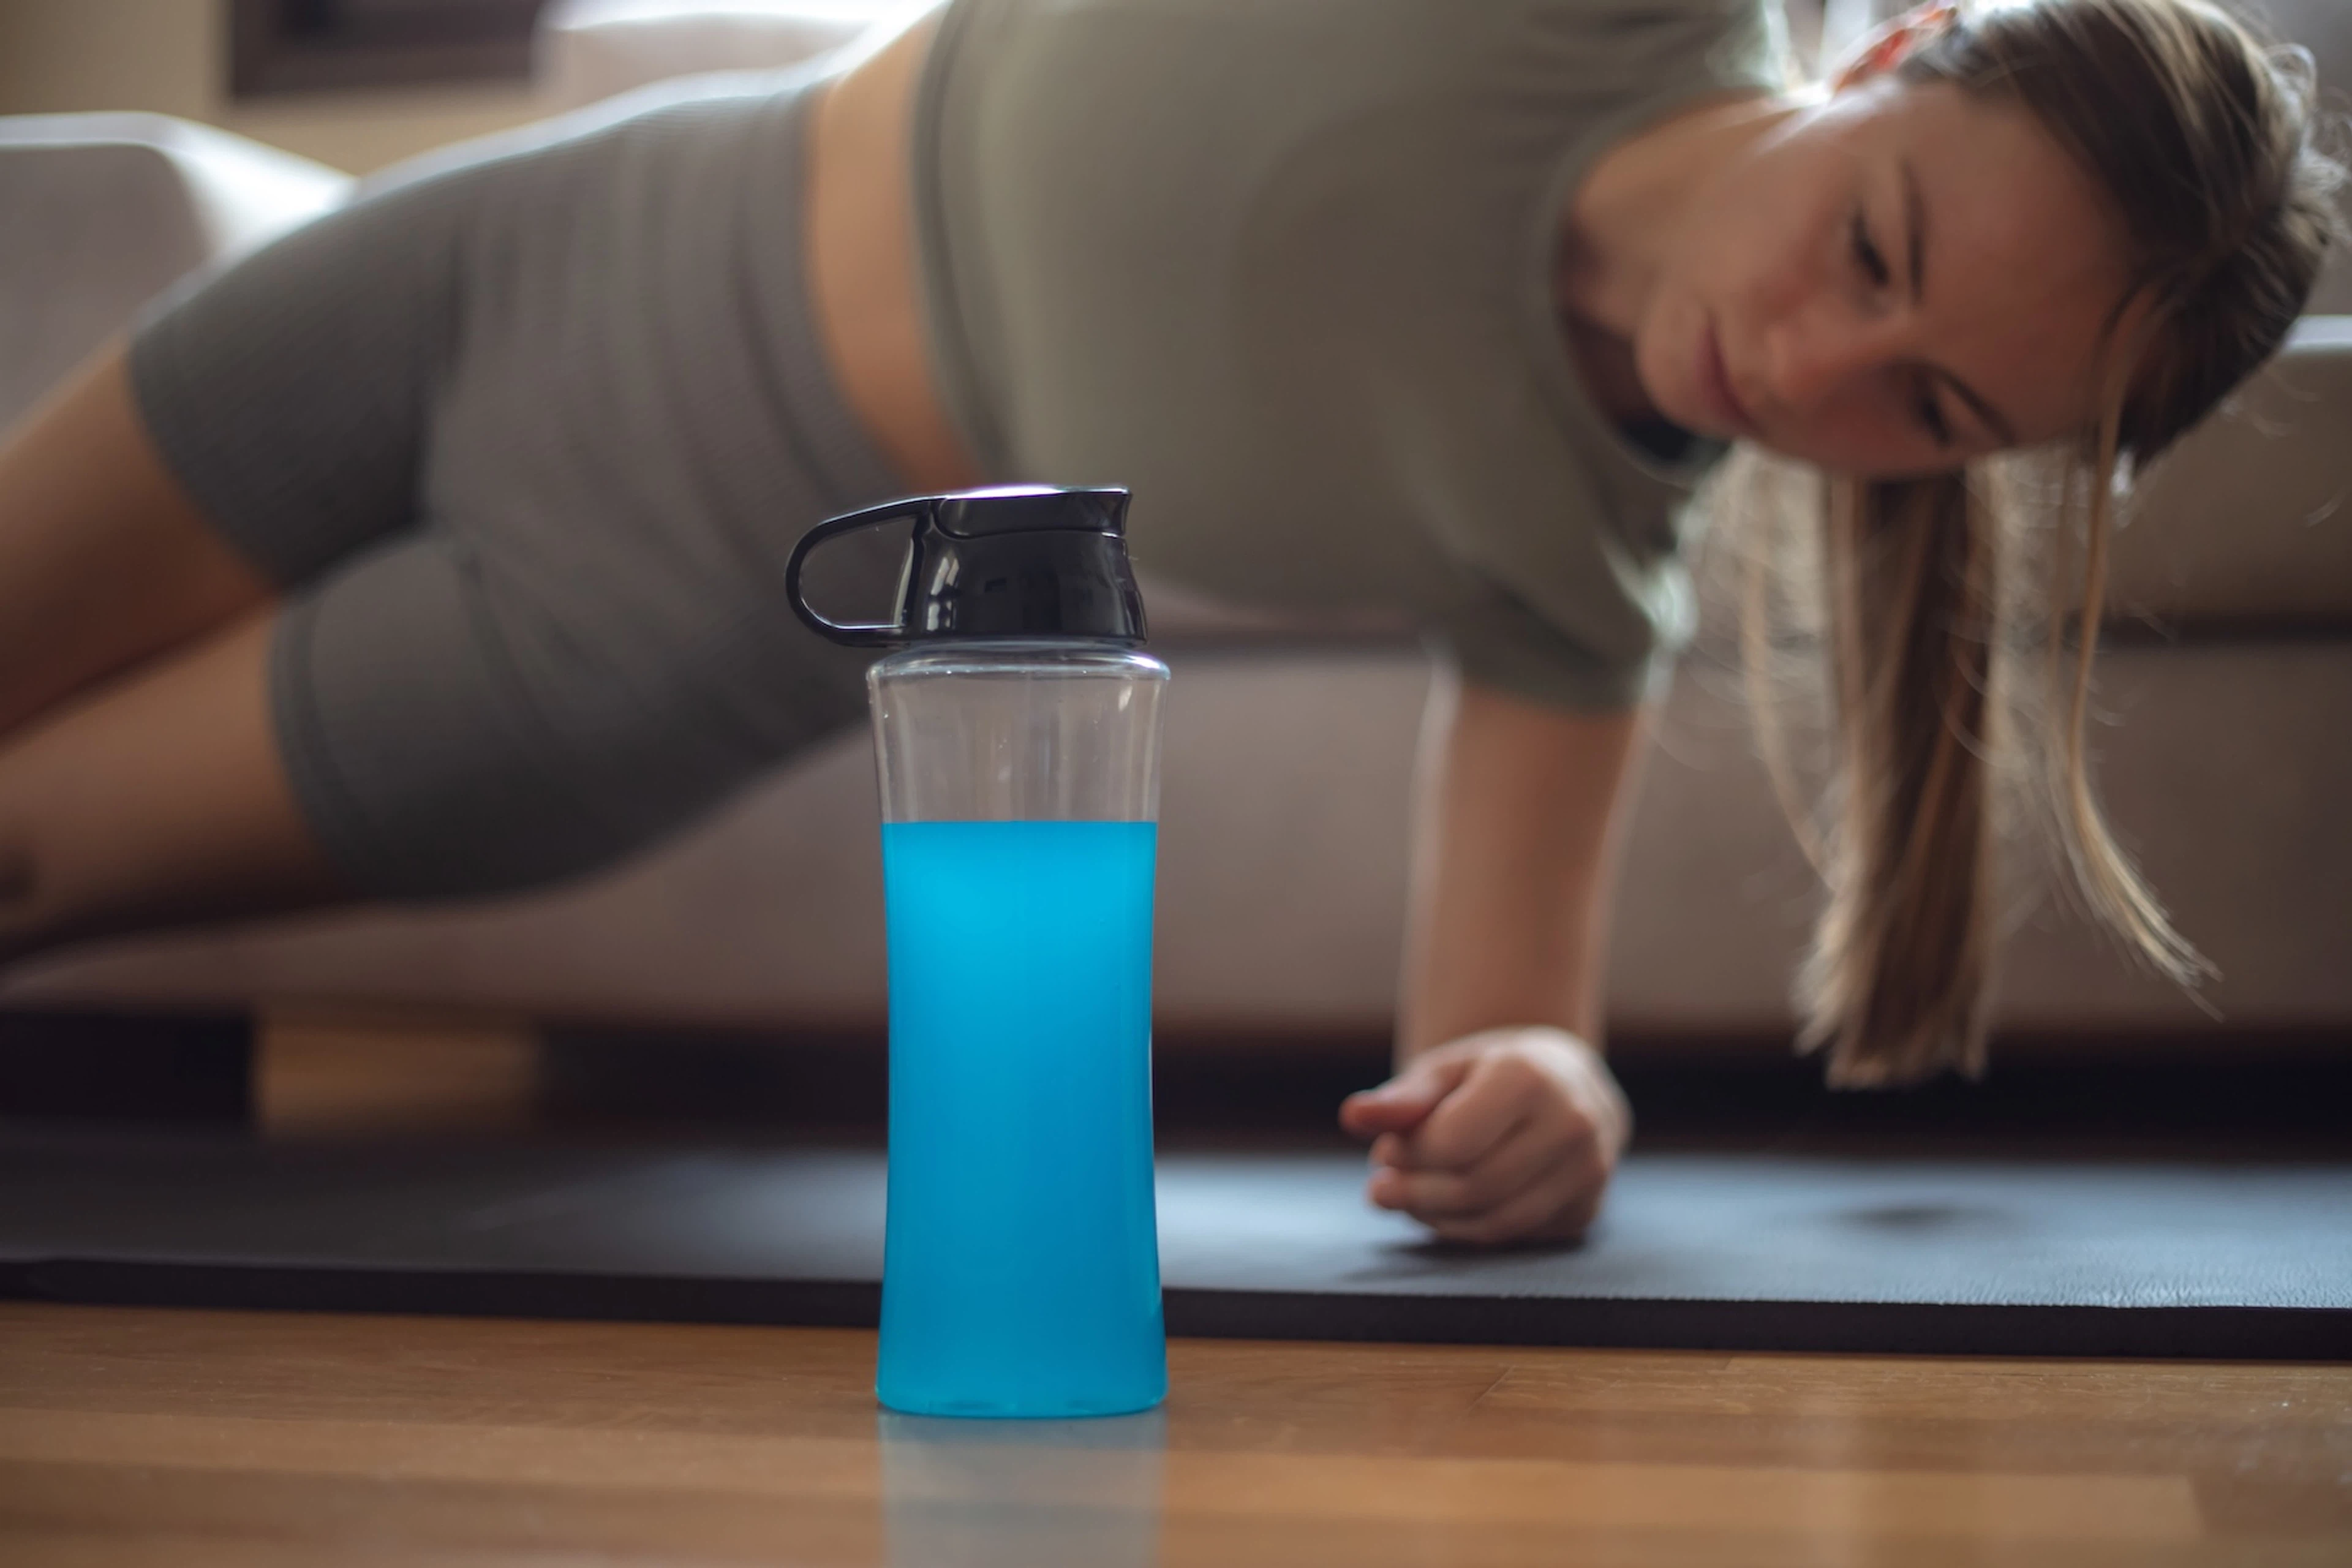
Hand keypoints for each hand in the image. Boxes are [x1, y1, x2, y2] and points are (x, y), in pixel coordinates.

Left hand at [1338, 1026, 1629, 1245]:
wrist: (1566, 1084)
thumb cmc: (1490, 1074)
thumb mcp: (1443, 1071)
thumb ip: (1400, 1099)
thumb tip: (1352, 1117)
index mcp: (1530, 1077)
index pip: (1453, 1142)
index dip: (1408, 1156)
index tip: (1385, 1150)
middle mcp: (1571, 1124)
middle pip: (1474, 1187)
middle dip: (1416, 1194)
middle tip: (1382, 1188)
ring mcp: (1587, 1171)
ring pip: (1495, 1223)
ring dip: (1437, 1220)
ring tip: (1410, 1199)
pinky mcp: (1587, 1209)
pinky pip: (1515, 1237)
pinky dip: (1468, 1231)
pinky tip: (1447, 1210)